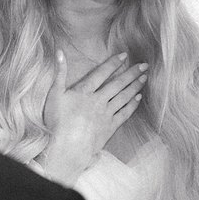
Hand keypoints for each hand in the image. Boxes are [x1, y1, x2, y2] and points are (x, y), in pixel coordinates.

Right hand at [36, 51, 146, 184]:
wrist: (68, 147)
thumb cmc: (58, 121)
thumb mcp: (54, 94)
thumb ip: (59, 72)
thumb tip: (59, 52)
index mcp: (85, 91)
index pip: (102, 73)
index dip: (113, 63)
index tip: (124, 55)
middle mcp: (98, 100)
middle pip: (118, 84)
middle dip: (131, 73)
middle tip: (144, 65)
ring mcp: (106, 114)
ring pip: (124, 97)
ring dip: (135, 86)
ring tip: (144, 78)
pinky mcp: (110, 127)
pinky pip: (124, 113)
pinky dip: (132, 105)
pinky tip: (138, 98)